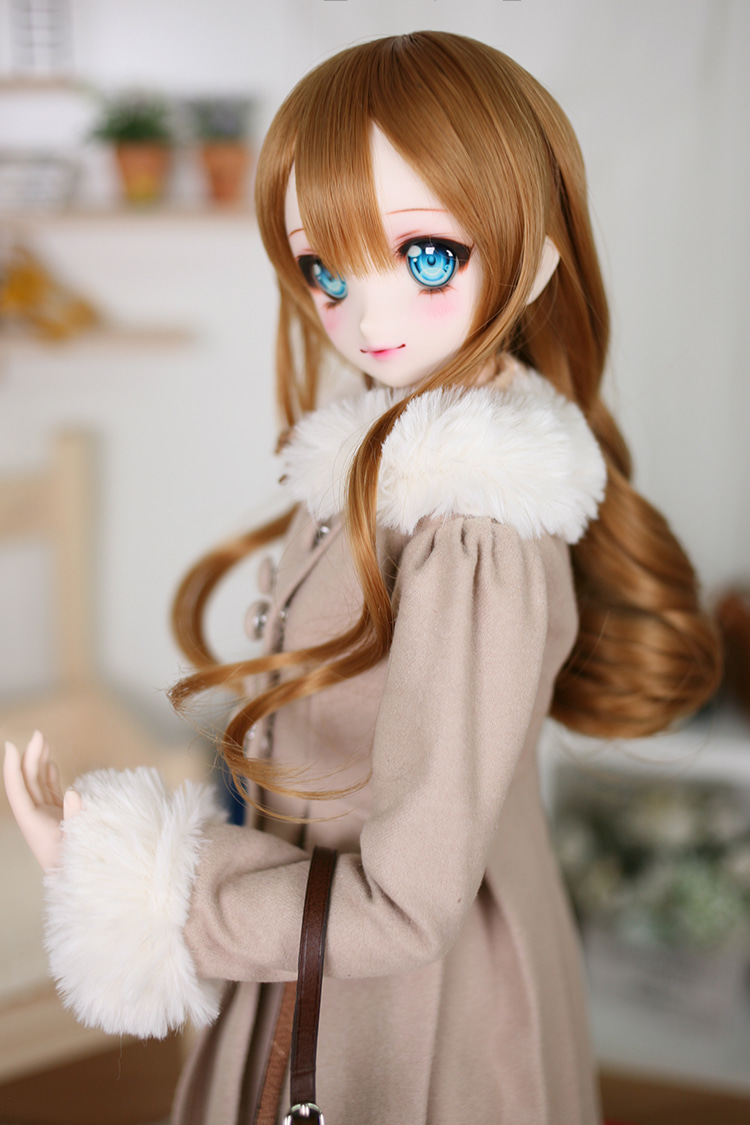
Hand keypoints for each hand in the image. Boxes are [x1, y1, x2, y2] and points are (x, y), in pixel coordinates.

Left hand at [3, 731, 81, 870]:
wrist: (83, 886)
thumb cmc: (78, 867)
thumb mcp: (78, 843)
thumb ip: (75, 817)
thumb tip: (72, 792)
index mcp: (34, 825)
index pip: (17, 792)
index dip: (12, 768)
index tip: (11, 746)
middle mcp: (36, 819)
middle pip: (28, 784)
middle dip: (30, 758)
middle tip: (38, 734)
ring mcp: (46, 818)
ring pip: (38, 786)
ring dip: (39, 764)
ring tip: (43, 742)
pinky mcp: (57, 819)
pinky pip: (49, 793)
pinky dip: (49, 777)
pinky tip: (50, 764)